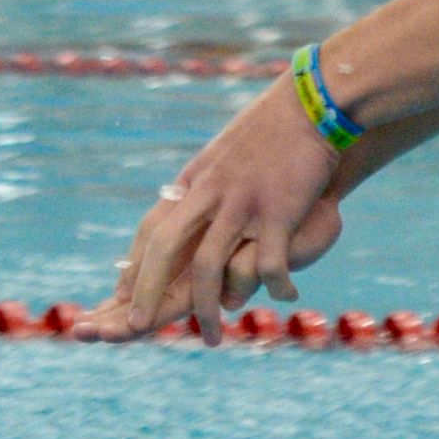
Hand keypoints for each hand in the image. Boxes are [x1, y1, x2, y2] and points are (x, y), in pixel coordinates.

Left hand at [75, 84, 348, 343]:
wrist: (314, 102)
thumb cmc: (273, 127)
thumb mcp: (225, 154)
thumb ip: (204, 183)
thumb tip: (182, 202)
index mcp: (194, 182)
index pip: (151, 233)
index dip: (135, 271)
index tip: (123, 301)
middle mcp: (210, 193)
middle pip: (166, 251)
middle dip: (148, 295)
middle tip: (139, 330)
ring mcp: (243, 202)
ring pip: (211, 266)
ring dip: (206, 308)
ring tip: (210, 337)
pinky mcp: (279, 209)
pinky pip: (268, 261)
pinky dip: (272, 286)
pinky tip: (284, 296)